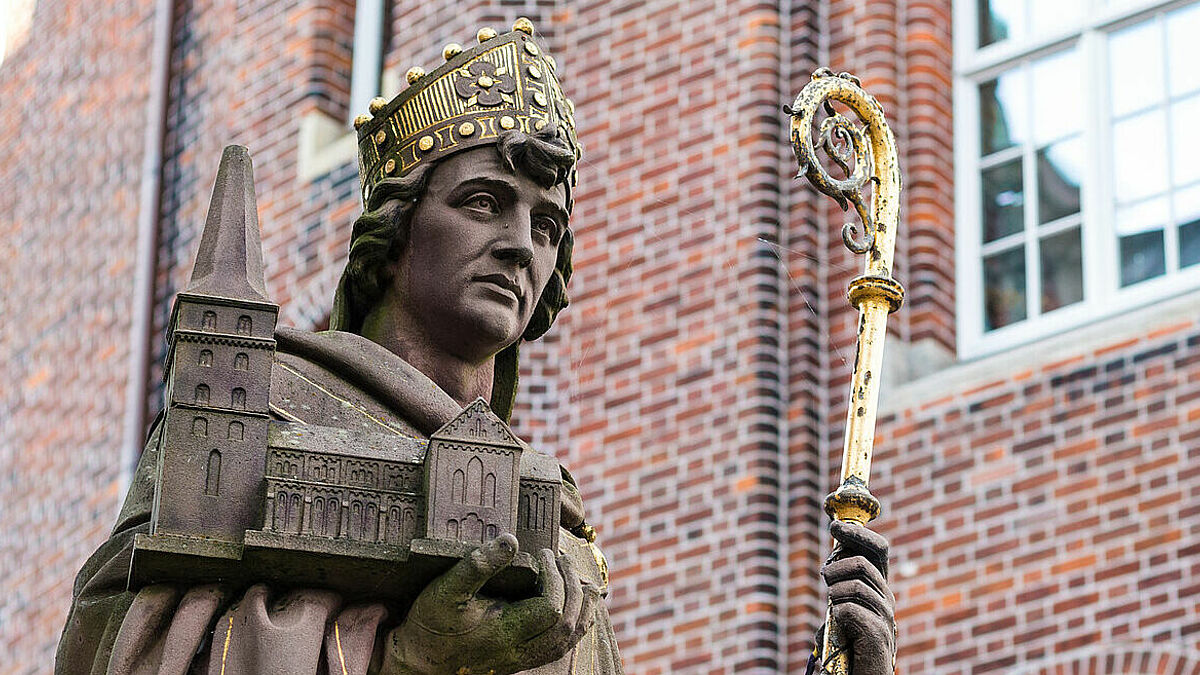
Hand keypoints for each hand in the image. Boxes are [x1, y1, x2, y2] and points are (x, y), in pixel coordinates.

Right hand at [383, 534, 600, 674]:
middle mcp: (518, 650)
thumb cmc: (430, 624)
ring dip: (581, 610)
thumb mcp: (446, 589)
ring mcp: (521, 658)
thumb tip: (510, 540)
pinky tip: (574, 606)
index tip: (543, 554)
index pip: (551, 608)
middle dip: (572, 589)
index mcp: (505, 631)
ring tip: (582, 582)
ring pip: (567, 642)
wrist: (418, 662)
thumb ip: (478, 565)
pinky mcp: (520, 660)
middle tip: (561, 560)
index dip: (555, 578)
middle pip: (566, 626)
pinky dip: (574, 626)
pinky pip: (558, 648)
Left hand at [820, 520, 895, 674]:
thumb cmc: (847, 643)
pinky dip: (837, 614)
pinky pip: (848, 608)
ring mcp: (886, 614)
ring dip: (834, 592)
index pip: (878, 549)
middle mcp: (887, 597)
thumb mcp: (841, 607)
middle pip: (867, 560)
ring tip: (833, 608)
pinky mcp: (878, 632)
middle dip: (841, 558)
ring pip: (854, 583)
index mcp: (879, 587)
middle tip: (826, 573)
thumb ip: (840, 587)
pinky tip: (840, 627)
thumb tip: (831, 562)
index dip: (858, 532)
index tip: (834, 525)